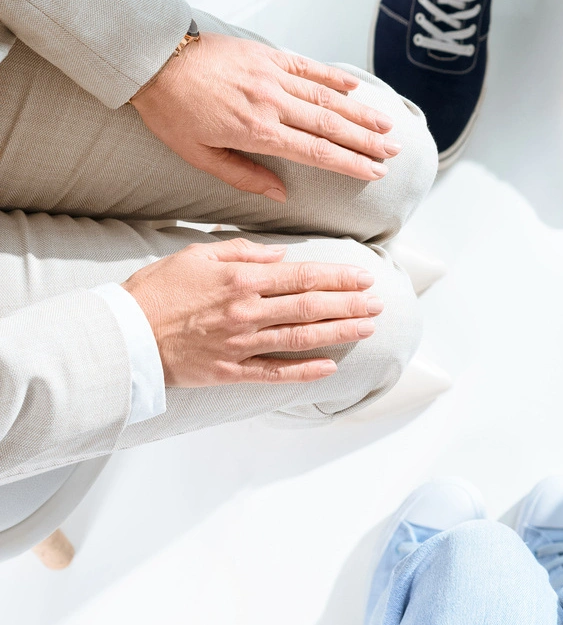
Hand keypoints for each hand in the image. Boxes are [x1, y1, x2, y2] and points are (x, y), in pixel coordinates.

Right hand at [122, 238, 382, 385]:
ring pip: (302, 337)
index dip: (339, 277)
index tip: (364, 277)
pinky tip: (330, 366)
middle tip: (378, 302)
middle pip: (311, 307)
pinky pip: (275, 372)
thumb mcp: (197, 254)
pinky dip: (305, 371)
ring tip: (366, 327)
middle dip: (350, 304)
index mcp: (242, 279)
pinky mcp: (230, 371)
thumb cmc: (156, 290)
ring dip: (339, 332)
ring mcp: (241, 344)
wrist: (123, 334)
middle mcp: (248, 312)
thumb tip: (279, 255)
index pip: (304, 276)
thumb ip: (242, 251)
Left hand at [131, 33, 400, 200]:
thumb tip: (281, 195)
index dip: (349, 164)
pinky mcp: (267, 55)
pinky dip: (334, 78)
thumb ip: (243, 176)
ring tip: (386, 126)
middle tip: (393, 152)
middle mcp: (271, 102)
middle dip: (366, 141)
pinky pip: (308, 66)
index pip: (315, 152)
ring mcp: (272, 75)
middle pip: (331, 125)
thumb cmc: (170, 111)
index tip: (374, 173)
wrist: (153, 60)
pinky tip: (354, 89)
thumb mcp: (197, 154)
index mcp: (256, 132)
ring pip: (327, 97)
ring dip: (360, 113)